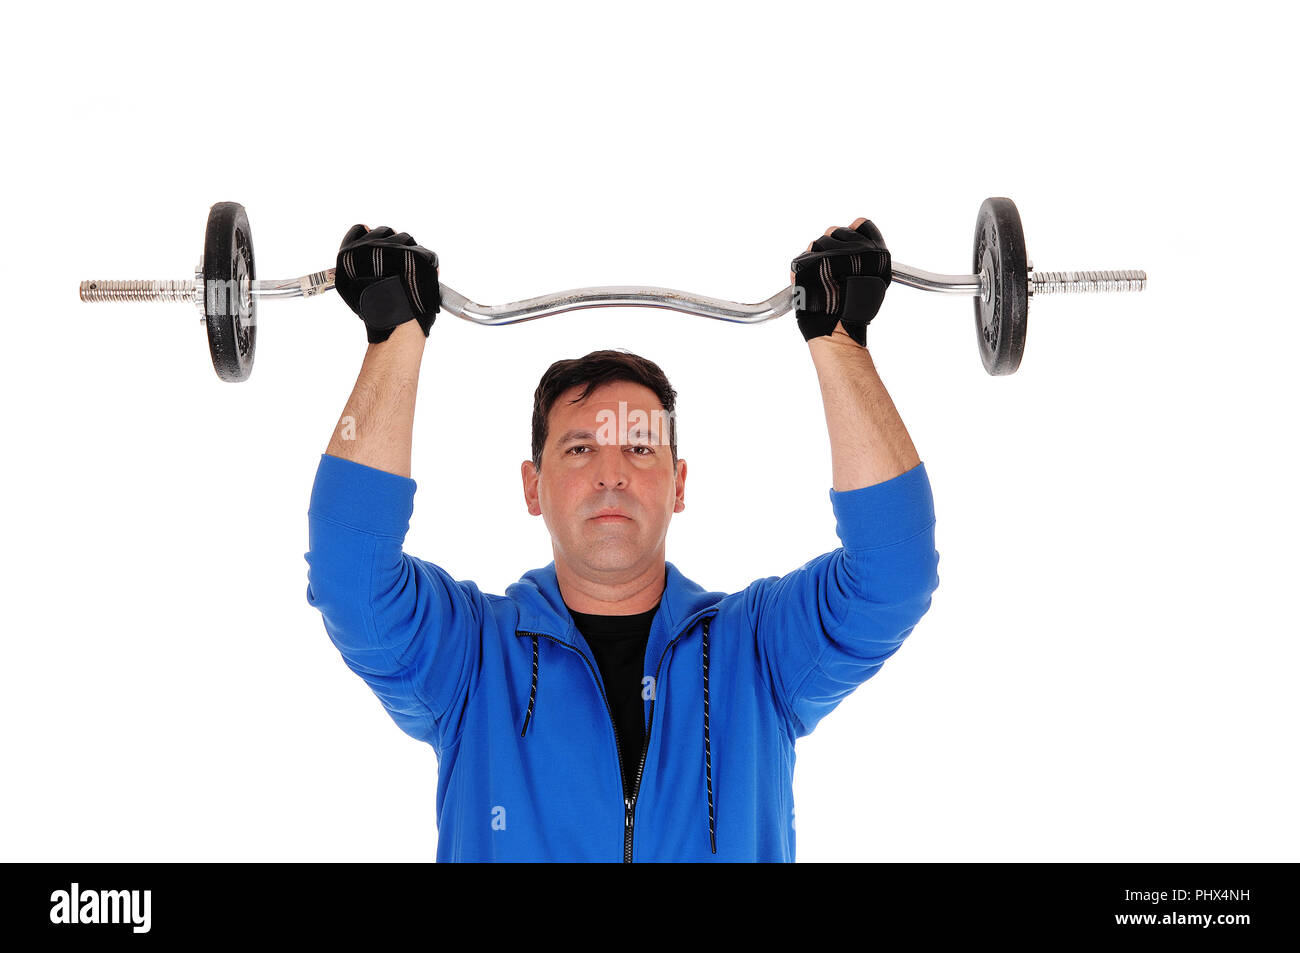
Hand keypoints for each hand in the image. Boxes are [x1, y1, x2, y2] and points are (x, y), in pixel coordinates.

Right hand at [335, 224, 440, 342]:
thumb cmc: (373, 310)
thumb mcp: (350, 288)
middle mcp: (372, 246)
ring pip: (406, 239)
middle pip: (386, 232)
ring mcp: (396, 248)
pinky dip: (427, 264)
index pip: (360, 229)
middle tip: (397, 265)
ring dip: (409, 253)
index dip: (371, 237)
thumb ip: (354, 266)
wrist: (394, 321)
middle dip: (392, 245)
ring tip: (409, 275)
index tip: (378, 246)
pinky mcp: (418, 254)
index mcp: (352, 253)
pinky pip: (426, 253)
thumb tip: (360, 253)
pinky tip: (422, 279)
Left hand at [789, 218, 889, 346]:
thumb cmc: (856, 307)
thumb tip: (856, 223)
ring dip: (816, 257)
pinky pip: (801, 258)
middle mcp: (851, 248)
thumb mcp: (876, 277)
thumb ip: (869, 250)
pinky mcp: (807, 262)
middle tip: (832, 269)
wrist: (837, 327)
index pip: (860, 224)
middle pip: (834, 231)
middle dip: (831, 247)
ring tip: (822, 279)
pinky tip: (811, 284)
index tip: (847, 248)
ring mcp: (828, 253)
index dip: (850, 235)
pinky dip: (802, 270)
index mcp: (872, 251)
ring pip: (816, 243)